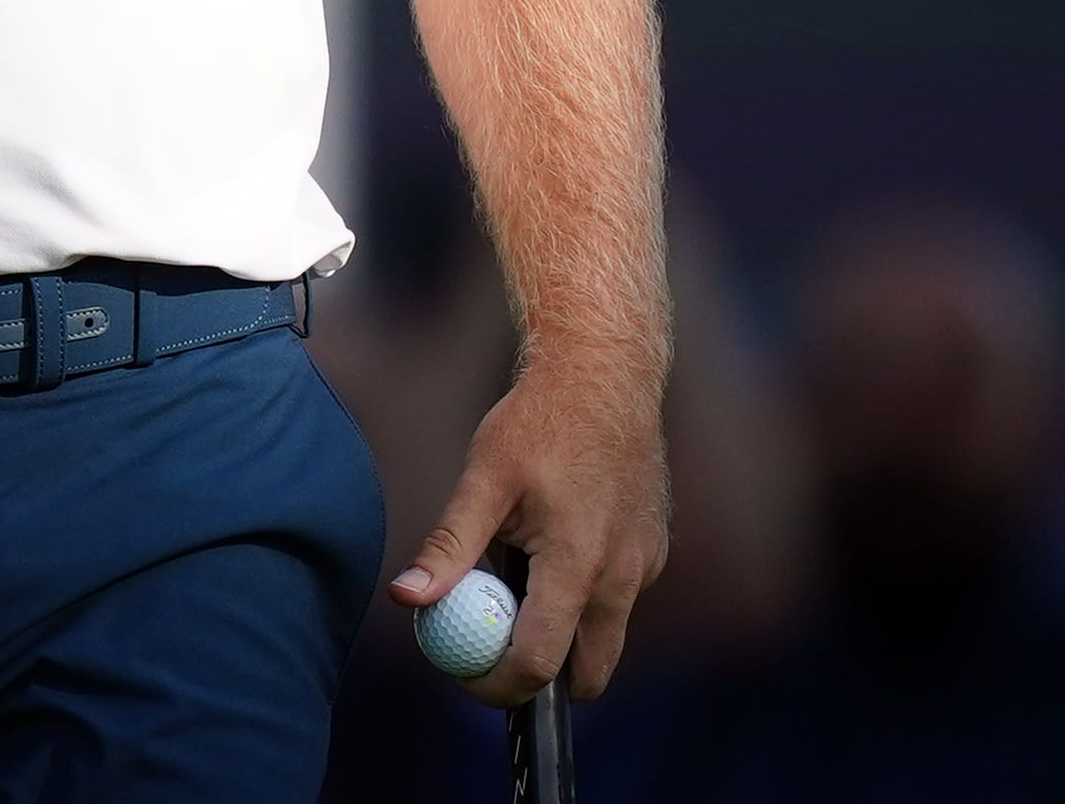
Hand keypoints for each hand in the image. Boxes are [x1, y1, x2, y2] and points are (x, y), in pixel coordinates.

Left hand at [388, 352, 670, 703]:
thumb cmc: (539, 423)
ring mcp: (647, 567)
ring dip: (564, 635)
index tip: (465, 677)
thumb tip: (409, 598)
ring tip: (516, 586)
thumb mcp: (484, 480)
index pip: (541, 661)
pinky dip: (584, 600)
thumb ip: (449, 546)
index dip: (498, 685)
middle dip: (540, 680)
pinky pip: (619, 602)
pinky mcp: (655, 554)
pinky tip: (552, 553)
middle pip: (589, 673)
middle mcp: (625, 576)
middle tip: (491, 656)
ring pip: (606, 638)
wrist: (604, 379)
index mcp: (578, 563)